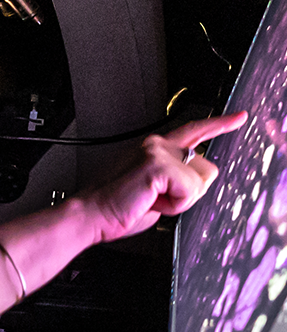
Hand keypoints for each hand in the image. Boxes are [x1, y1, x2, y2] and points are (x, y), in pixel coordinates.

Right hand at [77, 113, 244, 241]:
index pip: (193, 131)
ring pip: (200, 181)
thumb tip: (192, 184)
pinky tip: (151, 201)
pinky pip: (190, 190)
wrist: (92, 214)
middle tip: (157, 199)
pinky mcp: (158, 164)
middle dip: (190, 192)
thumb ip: (175, 181)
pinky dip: (175, 204)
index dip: (220, 124)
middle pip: (206, 169)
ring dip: (181, 199)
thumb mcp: (155, 191)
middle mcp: (156, 144)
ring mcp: (157, 151)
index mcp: (154, 149)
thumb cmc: (118, 208)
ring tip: (151, 200)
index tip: (239, 117)